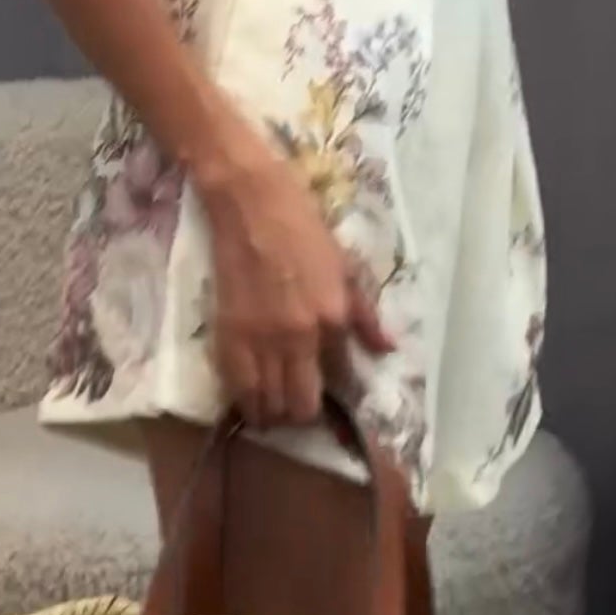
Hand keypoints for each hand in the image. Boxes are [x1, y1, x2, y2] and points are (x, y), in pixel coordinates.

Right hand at [196, 131, 395, 429]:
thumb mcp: (345, 266)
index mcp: (333, 318)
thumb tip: (388, 349)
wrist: (250, 201)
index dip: (336, 390)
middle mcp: (299, 337)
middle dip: (302, 412)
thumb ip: (364, 314)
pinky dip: (245, 399)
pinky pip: (236, 387)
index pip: (340, 377)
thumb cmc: (302, 226)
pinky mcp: (227, 333)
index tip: (328, 389)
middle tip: (300, 403)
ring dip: (273, 412)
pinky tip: (250, 397)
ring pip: (267, 404)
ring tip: (275, 405)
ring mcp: (260, 338)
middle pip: (301, 405)